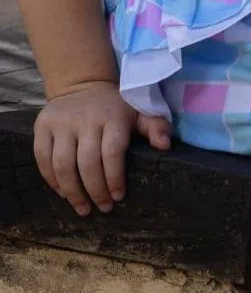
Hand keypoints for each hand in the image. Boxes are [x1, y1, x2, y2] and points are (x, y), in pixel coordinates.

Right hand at [33, 80, 170, 215]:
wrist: (82, 85)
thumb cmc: (115, 107)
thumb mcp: (138, 111)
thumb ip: (155, 127)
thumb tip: (165, 146)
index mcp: (112, 115)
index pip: (112, 153)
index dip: (114, 179)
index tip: (118, 197)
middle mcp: (85, 118)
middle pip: (87, 163)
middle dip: (95, 191)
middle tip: (103, 207)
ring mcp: (61, 122)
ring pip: (63, 165)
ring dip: (73, 192)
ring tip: (83, 208)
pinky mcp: (42, 126)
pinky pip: (43, 159)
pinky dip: (51, 180)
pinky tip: (63, 192)